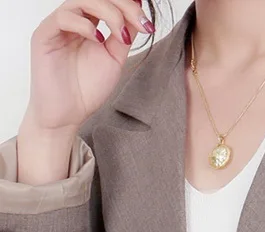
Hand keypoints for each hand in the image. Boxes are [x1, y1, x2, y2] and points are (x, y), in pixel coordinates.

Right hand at [24, 0, 154, 133]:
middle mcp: (73, 21)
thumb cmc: (87, 89)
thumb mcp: (114, 59)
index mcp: (88, 24)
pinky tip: (99, 39)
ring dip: (108, 12)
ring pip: (80, 0)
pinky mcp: (44, 35)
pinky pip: (63, 18)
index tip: (147, 23)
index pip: (107, 2)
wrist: (68, 114)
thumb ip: (122, 36)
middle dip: (122, 5)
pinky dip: (85, 25)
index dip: (129, 7)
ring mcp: (58, 26)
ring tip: (120, 34)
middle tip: (140, 22)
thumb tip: (138, 16)